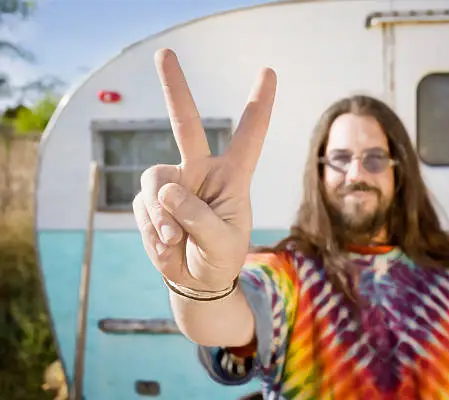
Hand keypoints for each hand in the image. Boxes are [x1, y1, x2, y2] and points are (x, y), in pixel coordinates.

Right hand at [133, 48, 276, 290]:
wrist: (196, 280)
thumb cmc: (221, 257)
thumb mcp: (222, 242)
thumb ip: (198, 217)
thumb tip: (167, 189)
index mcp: (233, 176)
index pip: (249, 135)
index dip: (258, 104)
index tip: (268, 72)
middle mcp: (201, 171)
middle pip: (186, 124)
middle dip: (175, 88)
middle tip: (164, 52)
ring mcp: (174, 183)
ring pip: (155, 180)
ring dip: (162, 215)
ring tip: (176, 239)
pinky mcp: (151, 199)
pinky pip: (143, 205)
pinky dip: (153, 229)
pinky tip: (167, 244)